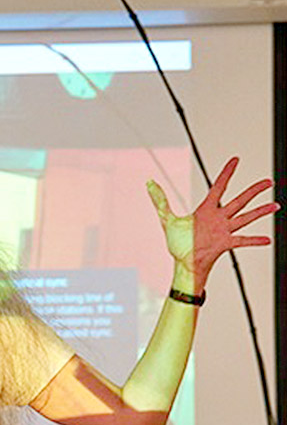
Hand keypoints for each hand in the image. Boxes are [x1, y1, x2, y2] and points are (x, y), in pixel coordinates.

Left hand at [147, 157, 278, 290]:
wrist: (183, 264)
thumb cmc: (178, 244)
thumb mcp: (166, 219)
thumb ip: (160, 200)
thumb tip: (149, 183)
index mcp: (205, 210)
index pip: (218, 186)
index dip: (227, 173)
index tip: (236, 160)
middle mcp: (218, 218)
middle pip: (239, 200)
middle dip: (254, 191)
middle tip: (268, 182)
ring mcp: (223, 231)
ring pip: (245, 217)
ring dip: (260, 212)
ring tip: (275, 205)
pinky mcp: (225, 244)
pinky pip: (242, 241)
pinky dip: (254, 240)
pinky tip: (267, 239)